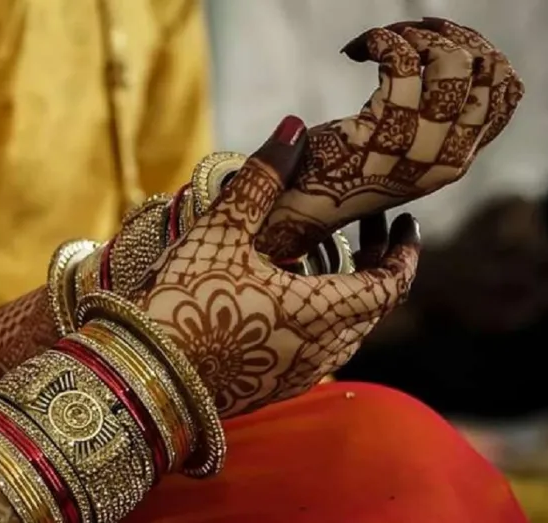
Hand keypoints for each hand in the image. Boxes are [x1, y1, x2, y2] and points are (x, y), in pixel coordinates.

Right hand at [139, 117, 420, 416]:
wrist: (141, 375)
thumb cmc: (183, 301)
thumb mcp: (221, 234)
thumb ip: (262, 180)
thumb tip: (294, 128)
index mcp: (323, 313)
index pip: (392, 283)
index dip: (405, 251)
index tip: (406, 222)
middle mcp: (322, 352)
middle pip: (372, 307)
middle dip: (377, 265)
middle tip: (367, 228)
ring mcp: (296, 376)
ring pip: (344, 332)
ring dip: (348, 293)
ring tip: (327, 258)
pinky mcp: (268, 389)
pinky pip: (314, 350)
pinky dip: (319, 318)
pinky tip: (286, 297)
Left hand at [254, 18, 523, 260]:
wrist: (300, 208)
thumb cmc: (341, 171)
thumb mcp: (403, 147)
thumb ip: (434, 117)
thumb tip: (452, 50)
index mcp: (457, 156)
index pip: (504, 93)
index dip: (480, 52)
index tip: (441, 36)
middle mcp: (449, 155)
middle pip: (485, 72)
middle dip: (448, 37)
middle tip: (408, 32)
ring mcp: (420, 147)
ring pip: (451, 64)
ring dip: (415, 36)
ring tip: (382, 40)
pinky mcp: (385, 133)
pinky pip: (401, 63)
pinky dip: (381, 41)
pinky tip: (357, 50)